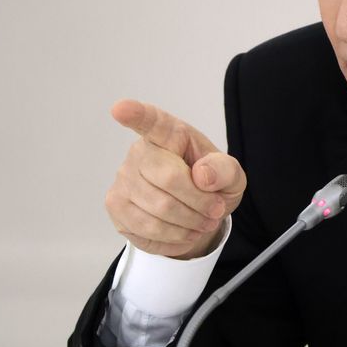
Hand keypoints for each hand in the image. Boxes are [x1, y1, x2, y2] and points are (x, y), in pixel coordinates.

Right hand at [104, 99, 245, 258]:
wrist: (195, 212)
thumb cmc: (210, 184)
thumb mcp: (231, 175)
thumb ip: (224, 170)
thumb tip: (203, 175)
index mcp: (169, 134)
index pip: (151, 121)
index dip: (136, 114)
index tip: (121, 109)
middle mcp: (140, 152)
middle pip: (169, 180)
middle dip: (200, 202)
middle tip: (215, 210)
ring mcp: (123, 179)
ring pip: (159, 210)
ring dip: (190, 223)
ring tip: (202, 222)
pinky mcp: (116, 207)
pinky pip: (147, 230)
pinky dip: (174, 237)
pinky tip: (184, 231)